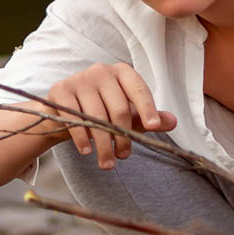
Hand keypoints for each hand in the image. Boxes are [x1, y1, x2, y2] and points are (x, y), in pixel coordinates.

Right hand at [35, 62, 176, 168]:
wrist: (63, 112)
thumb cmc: (101, 111)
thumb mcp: (128, 116)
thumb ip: (149, 118)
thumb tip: (172, 122)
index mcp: (122, 72)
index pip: (139, 90)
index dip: (147, 109)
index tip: (153, 127)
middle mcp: (101, 71)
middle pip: (119, 108)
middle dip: (123, 136)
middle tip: (124, 156)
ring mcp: (79, 79)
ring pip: (97, 117)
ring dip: (103, 144)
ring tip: (107, 163)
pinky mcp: (60, 90)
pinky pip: (74, 118)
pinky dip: (82, 138)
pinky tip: (87, 152)